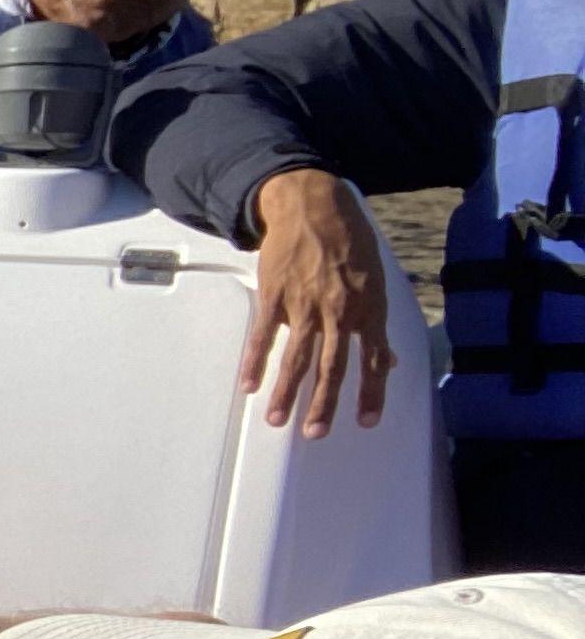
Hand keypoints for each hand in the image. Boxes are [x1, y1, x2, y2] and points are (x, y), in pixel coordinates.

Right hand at [240, 169, 392, 436]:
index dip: (370, 393)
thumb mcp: (374, 279)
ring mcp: (304, 305)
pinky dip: (256, 361)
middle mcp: (338, 311)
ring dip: (287, 392)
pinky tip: (249, 384)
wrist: (314, 207)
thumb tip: (389, 358)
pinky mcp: (275, 295)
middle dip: (324, 404)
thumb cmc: (348, 240)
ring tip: (278, 419)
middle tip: (316, 432)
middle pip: (331, 367)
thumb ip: (376, 322)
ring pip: (297, 358)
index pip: (373, 360)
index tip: (366, 420)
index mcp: (367, 308)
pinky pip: (265, 335)